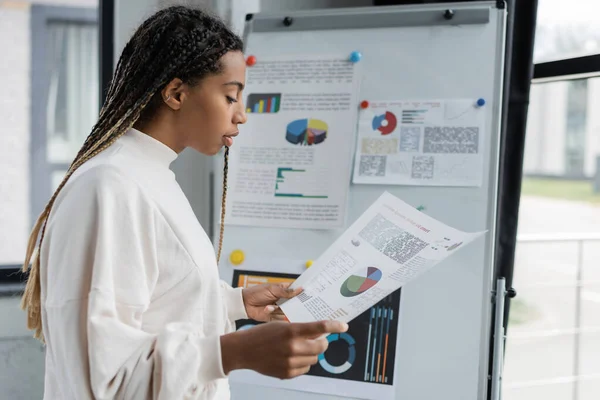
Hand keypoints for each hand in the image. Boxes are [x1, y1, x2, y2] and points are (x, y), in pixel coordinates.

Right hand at [220, 320, 348, 378]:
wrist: (245, 350)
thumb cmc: (263, 334)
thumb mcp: (282, 325)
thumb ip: (301, 329)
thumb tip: (321, 332)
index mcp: (291, 331)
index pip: (319, 327)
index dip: (334, 326)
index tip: (344, 326)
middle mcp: (293, 347)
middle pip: (321, 346)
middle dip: (321, 342)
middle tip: (316, 339)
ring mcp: (291, 362)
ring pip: (314, 359)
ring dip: (311, 353)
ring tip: (298, 348)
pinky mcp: (288, 374)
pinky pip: (305, 368)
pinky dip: (302, 363)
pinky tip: (291, 357)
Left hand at [242, 283, 301, 321]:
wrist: (244, 303)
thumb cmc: (257, 293)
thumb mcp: (273, 290)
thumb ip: (287, 292)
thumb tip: (300, 289)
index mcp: (284, 290)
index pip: (296, 291)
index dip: (303, 293)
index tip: (311, 294)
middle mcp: (284, 300)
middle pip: (295, 303)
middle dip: (295, 304)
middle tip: (296, 304)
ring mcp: (280, 309)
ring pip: (288, 312)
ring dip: (280, 309)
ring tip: (271, 305)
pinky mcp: (275, 318)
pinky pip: (280, 318)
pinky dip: (274, 313)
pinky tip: (267, 309)